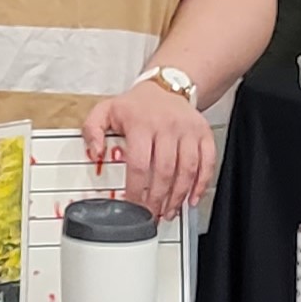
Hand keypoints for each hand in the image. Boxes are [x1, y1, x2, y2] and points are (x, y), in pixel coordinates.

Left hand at [81, 79, 217, 216]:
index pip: (139, 163)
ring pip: (187, 170)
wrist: (167, 87)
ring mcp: (188, 130)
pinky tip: (192, 198)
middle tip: (151, 214)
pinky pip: (208, 162)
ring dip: (178, 196)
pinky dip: (202, 184)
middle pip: (164, 171)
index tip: (132, 204)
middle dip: (157, 199)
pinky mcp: (204, 133)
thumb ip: (92, 129)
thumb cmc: (137, 105)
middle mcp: (167, 126)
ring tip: (169, 211)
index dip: (136, 188)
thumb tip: (95, 152)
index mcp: (142, 123)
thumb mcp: (106, 110)